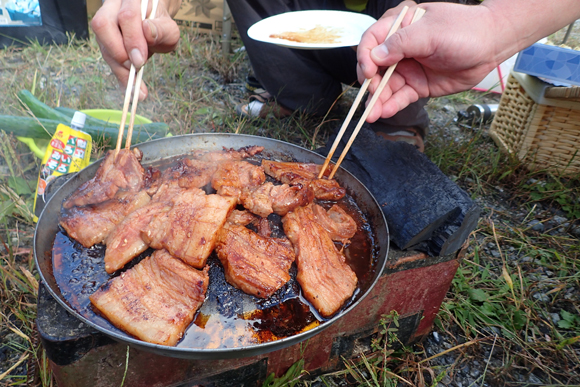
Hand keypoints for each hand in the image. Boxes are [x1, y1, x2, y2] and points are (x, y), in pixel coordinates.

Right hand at [91, 0, 180, 99]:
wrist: (152, 24)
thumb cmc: (160, 25)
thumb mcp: (169, 28)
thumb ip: (161, 30)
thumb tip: (147, 32)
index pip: (127, 16)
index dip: (132, 40)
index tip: (140, 61)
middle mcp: (113, 6)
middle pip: (103, 24)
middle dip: (118, 51)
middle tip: (135, 69)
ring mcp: (104, 20)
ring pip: (101, 41)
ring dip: (117, 66)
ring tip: (135, 86)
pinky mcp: (102, 38)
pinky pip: (106, 55)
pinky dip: (118, 74)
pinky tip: (131, 89)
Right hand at [356, 2, 498, 122]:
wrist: (491, 46)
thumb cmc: (465, 30)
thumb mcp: (431, 32)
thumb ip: (402, 43)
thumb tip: (375, 56)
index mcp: (400, 26)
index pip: (372, 41)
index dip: (366, 58)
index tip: (368, 73)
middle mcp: (400, 48)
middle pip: (375, 68)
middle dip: (370, 84)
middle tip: (372, 96)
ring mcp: (408, 68)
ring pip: (385, 86)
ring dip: (377, 101)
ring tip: (372, 115)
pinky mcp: (417, 85)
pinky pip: (400, 96)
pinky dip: (391, 105)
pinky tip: (384, 112)